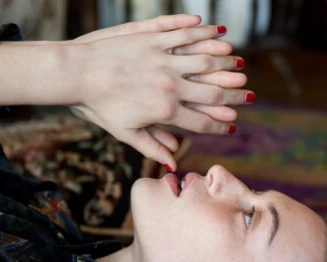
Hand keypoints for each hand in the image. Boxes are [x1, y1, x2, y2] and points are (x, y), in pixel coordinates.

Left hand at [69, 15, 250, 169]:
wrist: (76, 73)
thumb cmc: (98, 106)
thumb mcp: (126, 133)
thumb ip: (152, 148)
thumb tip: (173, 165)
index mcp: (165, 111)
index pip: (202, 121)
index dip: (220, 125)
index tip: (233, 125)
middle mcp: (169, 85)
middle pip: (212, 91)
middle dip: (235, 95)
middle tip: (250, 95)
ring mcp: (162, 59)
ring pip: (204, 60)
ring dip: (226, 61)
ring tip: (240, 63)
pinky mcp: (152, 39)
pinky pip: (183, 34)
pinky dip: (202, 32)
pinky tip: (216, 31)